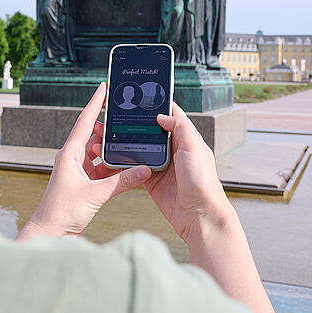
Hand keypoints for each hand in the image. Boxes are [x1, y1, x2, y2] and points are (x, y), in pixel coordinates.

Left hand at [16, 83, 149, 239]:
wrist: (50, 233)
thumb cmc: (61, 212)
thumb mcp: (95, 195)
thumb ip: (122, 182)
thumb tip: (143, 170)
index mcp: (69, 154)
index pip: (85, 122)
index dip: (95, 103)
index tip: (103, 88)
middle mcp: (72, 159)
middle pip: (94, 137)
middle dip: (110, 129)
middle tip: (126, 118)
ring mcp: (77, 172)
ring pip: (99, 155)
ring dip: (113, 152)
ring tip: (131, 145)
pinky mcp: (82, 184)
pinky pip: (101, 170)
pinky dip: (113, 169)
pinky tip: (127, 169)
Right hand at [86, 102, 230, 245]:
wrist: (198, 216)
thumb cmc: (203, 183)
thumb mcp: (194, 148)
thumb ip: (180, 127)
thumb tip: (162, 115)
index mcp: (186, 139)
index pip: (170, 116)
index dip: (157, 106)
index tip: (141, 96)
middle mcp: (173, 151)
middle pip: (150, 131)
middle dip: (134, 124)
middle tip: (116, 116)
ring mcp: (161, 166)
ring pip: (139, 148)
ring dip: (125, 142)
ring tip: (108, 134)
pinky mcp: (151, 180)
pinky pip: (134, 167)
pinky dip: (123, 162)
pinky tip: (112, 156)